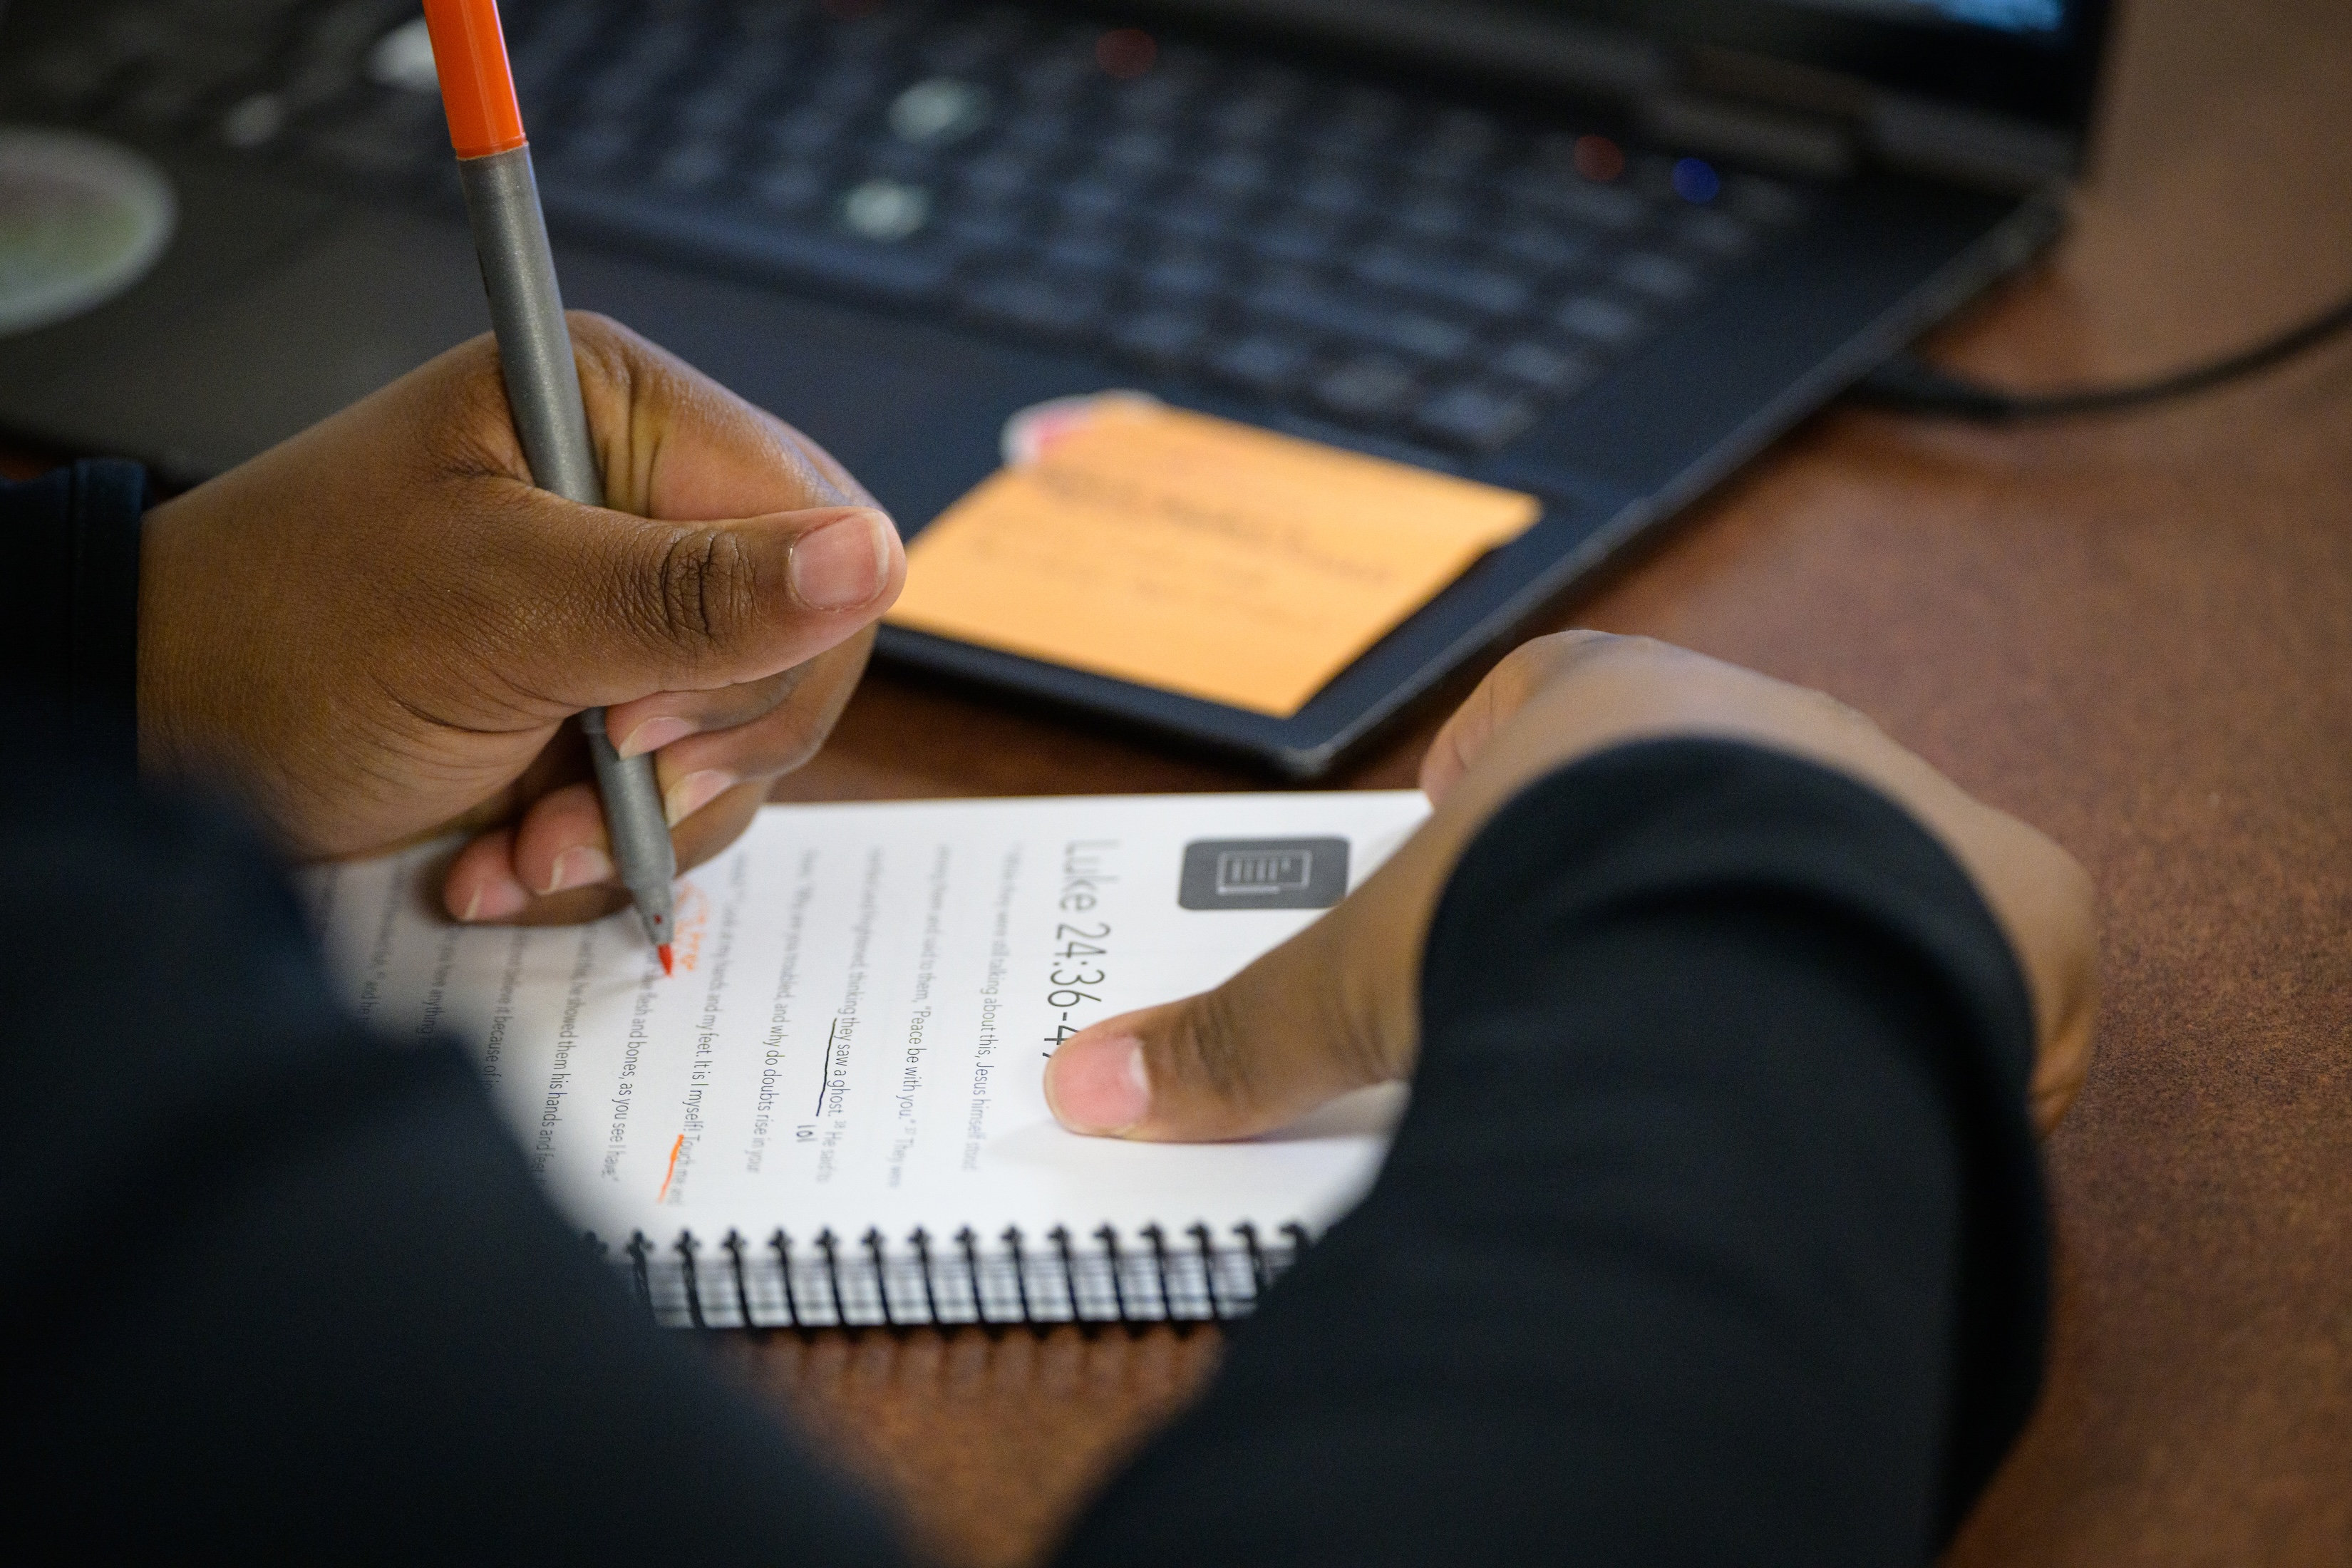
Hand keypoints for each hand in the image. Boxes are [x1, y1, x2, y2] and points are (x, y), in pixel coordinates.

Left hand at [138, 313, 904, 924]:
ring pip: (745, 741)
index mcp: (624, 413)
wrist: (155, 741)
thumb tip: (875, 560)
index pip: (821, 532)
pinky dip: (600, 845)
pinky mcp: (604, 700)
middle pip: (800, 648)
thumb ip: (697, 592)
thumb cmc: (291, 636)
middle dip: (694, 753)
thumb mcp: (499, 609)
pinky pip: (682, 793)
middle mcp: (643, 501)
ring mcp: (627, 610)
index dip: (768, 649)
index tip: (640, 721)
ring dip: (637, 821)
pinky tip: (503, 847)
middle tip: (577, 774)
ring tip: (514, 839)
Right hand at [1044, 631, 2096, 1140]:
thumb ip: (1235, 1030)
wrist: (1738, 946)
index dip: (1495, 770)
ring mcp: (1900, 800)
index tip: (1468, 836)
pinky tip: (1863, 1075)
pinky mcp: (2015, 900)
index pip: (1542, 703)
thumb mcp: (1365, 981)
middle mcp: (1764, 721)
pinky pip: (1980, 946)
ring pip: (1846, 853)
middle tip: (1595, 972)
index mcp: (1607, 704)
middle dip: (1645, 864)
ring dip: (1791, 931)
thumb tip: (1083, 1082)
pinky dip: (1932, 1011)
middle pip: (1693, 782)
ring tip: (1732, 1038)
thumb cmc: (1539, 916)